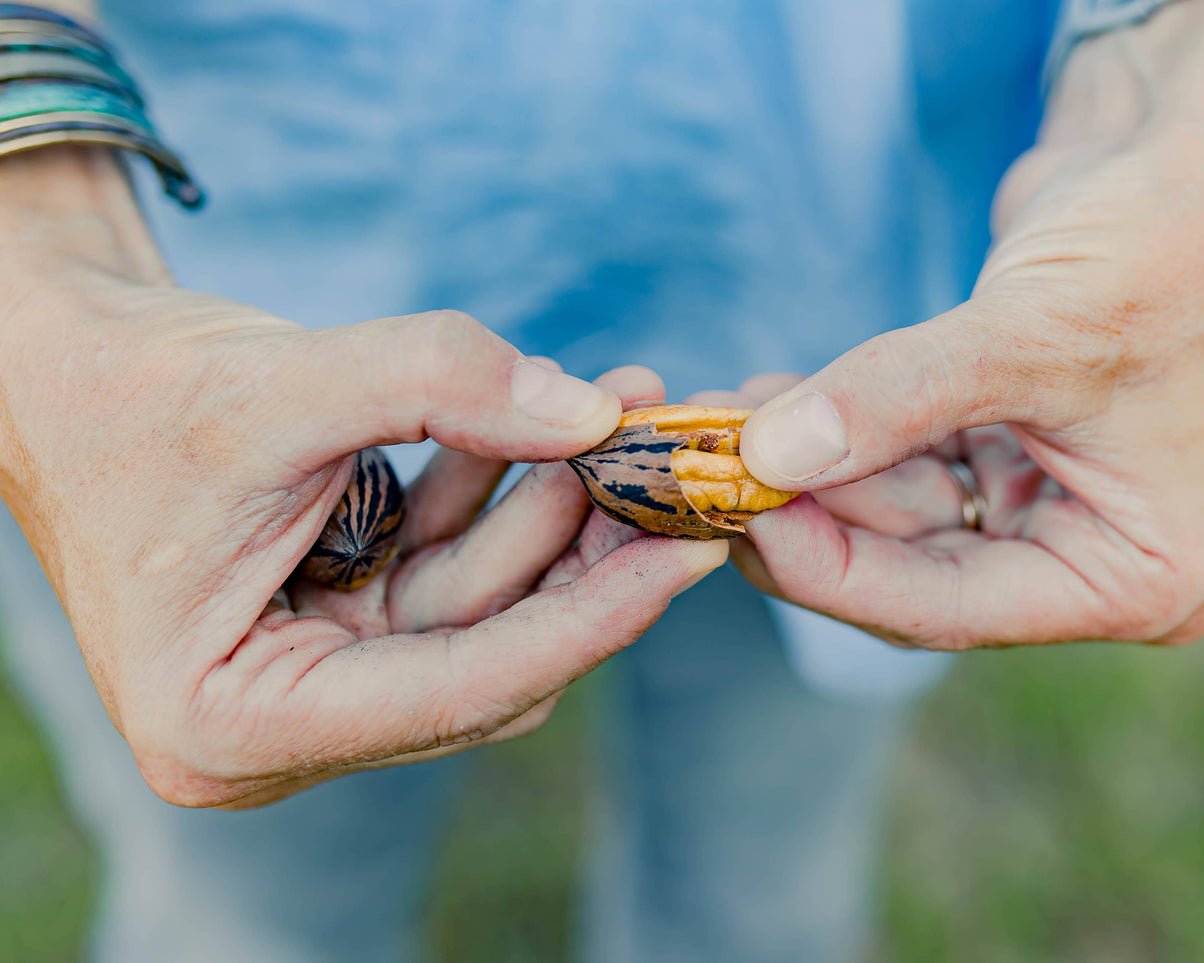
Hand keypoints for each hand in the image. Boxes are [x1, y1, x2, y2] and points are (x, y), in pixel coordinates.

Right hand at [0, 147, 725, 806]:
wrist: (64, 363)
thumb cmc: (127, 391)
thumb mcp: (276, 386)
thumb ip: (436, 384)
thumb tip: (595, 411)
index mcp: (232, 723)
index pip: (457, 689)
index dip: (587, 622)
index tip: (694, 556)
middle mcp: (282, 721)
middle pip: (485, 655)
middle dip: (584, 554)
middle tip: (674, 468)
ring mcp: (317, 670)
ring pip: (482, 603)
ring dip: (555, 505)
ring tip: (626, 402)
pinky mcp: (343, 613)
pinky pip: (451, 561)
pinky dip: (501, 490)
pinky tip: (559, 411)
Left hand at [735, 0, 1203, 648]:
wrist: (1184, 147)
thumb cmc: (1165, 241)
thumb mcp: (1033, 332)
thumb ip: (896, 400)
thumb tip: (767, 456)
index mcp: (1142, 576)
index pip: (954, 609)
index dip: (835, 573)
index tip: (738, 518)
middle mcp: (1091, 557)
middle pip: (911, 573)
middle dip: (808, 518)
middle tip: (708, 474)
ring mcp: (1046, 505)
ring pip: (893, 519)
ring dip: (805, 472)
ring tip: (724, 421)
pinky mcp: (1003, 449)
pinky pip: (899, 462)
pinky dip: (833, 433)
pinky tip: (768, 400)